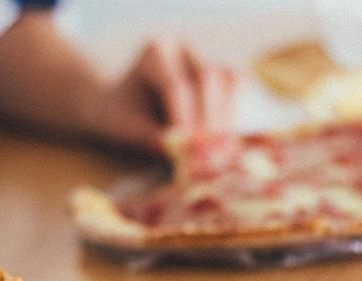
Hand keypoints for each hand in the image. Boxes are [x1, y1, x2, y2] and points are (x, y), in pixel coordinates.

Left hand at [86, 40, 237, 151]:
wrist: (125, 105)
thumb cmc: (122, 115)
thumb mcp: (127, 126)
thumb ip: (151, 136)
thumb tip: (180, 149)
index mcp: (155, 52)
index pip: (175, 84)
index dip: (185, 118)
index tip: (190, 148)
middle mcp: (184, 48)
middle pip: (208, 76)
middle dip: (211, 118)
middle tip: (209, 152)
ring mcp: (207, 56)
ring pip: (230, 78)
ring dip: (228, 115)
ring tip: (221, 147)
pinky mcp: (222, 73)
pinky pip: (238, 88)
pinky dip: (236, 112)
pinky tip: (227, 139)